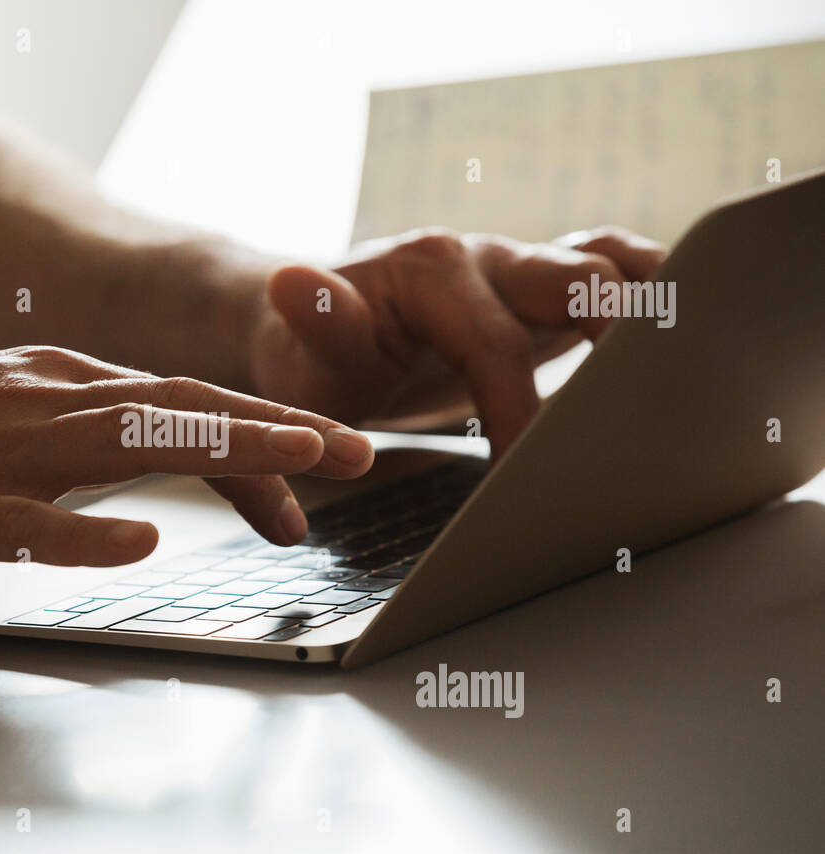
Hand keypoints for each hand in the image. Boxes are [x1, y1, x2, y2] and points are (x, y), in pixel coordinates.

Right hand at [0, 347, 373, 596]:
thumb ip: (65, 435)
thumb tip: (135, 467)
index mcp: (51, 383)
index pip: (177, 399)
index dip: (258, 424)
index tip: (324, 450)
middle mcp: (38, 401)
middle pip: (178, 406)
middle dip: (276, 426)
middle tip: (358, 450)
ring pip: (127, 442)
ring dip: (221, 451)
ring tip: (298, 465)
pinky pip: (29, 521)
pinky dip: (87, 530)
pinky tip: (140, 543)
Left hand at [253, 226, 666, 458]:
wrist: (310, 328)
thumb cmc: (307, 353)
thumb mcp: (302, 354)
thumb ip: (315, 324)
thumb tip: (294, 283)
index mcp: (430, 272)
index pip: (494, 345)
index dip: (519, 412)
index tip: (527, 472)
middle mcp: (483, 257)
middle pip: (573, 278)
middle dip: (616, 331)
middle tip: (646, 392)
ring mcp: (515, 268)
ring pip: (604, 262)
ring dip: (648, 303)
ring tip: (684, 359)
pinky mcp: (535, 291)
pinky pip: (607, 277)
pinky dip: (643, 302)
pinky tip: (666, 349)